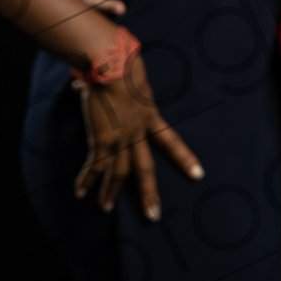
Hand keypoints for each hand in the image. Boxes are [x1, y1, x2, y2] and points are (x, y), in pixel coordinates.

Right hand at [74, 54, 203, 219]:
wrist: (109, 64)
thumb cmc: (120, 64)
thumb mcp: (134, 81)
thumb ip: (128, 90)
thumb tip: (106, 85)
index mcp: (150, 116)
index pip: (171, 141)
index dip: (185, 158)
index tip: (199, 175)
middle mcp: (137, 131)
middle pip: (145, 169)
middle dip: (148, 194)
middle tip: (153, 216)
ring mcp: (120, 138)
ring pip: (118, 173)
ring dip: (110, 193)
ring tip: (105, 209)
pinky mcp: (101, 139)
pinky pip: (94, 166)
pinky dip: (86, 180)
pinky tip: (81, 192)